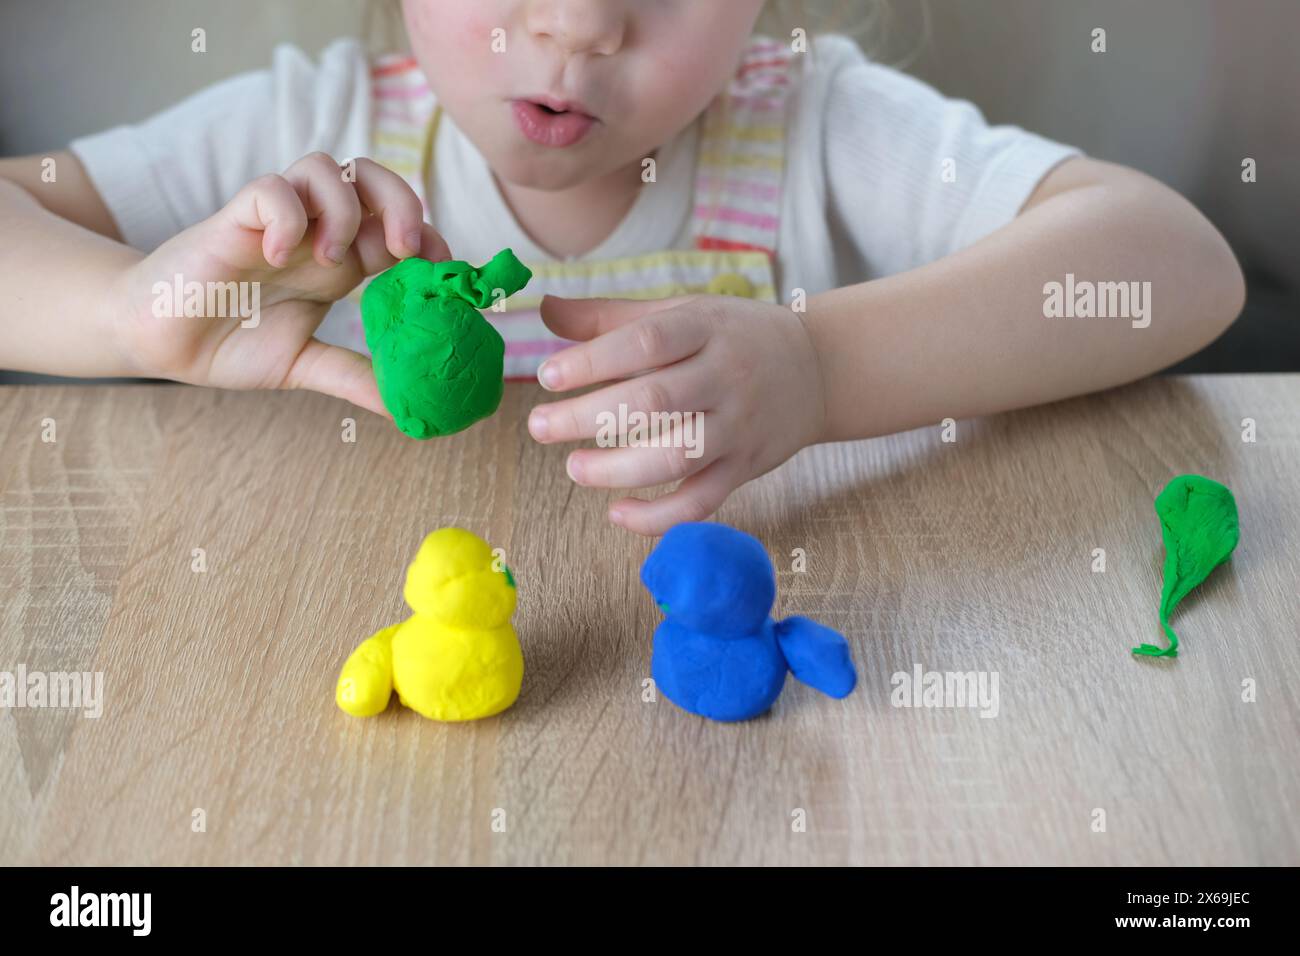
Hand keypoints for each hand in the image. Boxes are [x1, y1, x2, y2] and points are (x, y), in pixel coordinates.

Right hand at [107, 153, 449, 414]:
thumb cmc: (228, 343)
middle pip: (371, 179)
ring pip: (324, 167)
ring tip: (330, 260)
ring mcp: (275, 223)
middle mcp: (313, 233)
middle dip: (401, 202)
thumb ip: (352, 377)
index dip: (429, 239)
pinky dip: (286, 218)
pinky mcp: (232, 221)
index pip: (398, 227)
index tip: (444, 274)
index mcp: (338, 263)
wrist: (158, 342)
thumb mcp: (303, 365)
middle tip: (404, 250)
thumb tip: (404, 406)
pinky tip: (280, 258)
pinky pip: (270, 190)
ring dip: (342, 209)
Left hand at [528, 294, 826, 534]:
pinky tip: (617, 513)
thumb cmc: (732, 336)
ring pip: (676, 456)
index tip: (548, 375)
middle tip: (539, 426)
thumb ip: (611, 317)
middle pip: (653, 402)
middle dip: (588, 418)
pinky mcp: (746, 467)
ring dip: (617, 470)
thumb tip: (545, 310)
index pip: (645, 342)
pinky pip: (702, 500)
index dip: (593, 360)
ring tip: (574, 468)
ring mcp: (738, 426)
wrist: (817, 368)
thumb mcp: (681, 312)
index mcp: (705, 328)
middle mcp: (725, 376)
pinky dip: (659, 516)